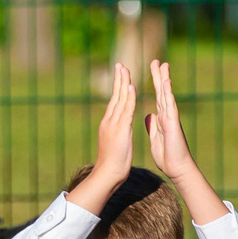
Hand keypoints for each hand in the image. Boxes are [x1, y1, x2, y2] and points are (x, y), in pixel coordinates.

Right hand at [95, 61, 137, 179]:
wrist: (107, 174)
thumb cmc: (112, 163)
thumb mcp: (116, 143)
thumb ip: (117, 133)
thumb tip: (119, 129)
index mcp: (110, 124)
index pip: (115, 101)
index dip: (118, 87)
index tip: (120, 74)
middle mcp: (109, 121)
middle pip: (116, 96)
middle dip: (118, 79)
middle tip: (120, 64)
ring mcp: (114, 124)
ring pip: (120, 100)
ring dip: (123, 83)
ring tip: (125, 69)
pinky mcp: (120, 129)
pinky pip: (126, 110)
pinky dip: (128, 97)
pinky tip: (130, 86)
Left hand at [145, 60, 193, 182]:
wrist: (176, 167)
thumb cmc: (167, 154)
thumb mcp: (155, 137)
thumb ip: (153, 125)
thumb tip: (149, 114)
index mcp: (161, 117)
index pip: (157, 96)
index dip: (154, 84)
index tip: (151, 70)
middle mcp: (167, 114)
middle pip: (162, 91)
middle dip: (159, 76)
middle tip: (156, 61)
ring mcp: (170, 117)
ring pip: (166, 95)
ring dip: (164, 80)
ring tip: (163, 65)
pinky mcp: (172, 122)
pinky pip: (170, 105)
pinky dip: (168, 93)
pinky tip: (167, 82)